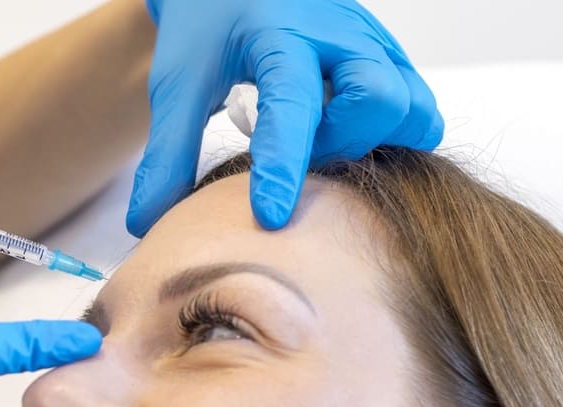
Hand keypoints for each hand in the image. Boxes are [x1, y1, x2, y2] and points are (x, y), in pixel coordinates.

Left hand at [126, 0, 443, 234]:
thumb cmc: (206, 26)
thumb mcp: (178, 85)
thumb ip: (167, 156)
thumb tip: (146, 225)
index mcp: (279, 35)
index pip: (292, 105)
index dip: (284, 165)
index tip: (270, 217)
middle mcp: (338, 33)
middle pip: (379, 99)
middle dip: (343, 142)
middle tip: (305, 148)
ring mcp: (371, 42)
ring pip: (411, 105)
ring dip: (372, 139)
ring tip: (325, 139)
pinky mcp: (387, 54)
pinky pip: (415, 106)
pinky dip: (387, 133)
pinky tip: (344, 135)